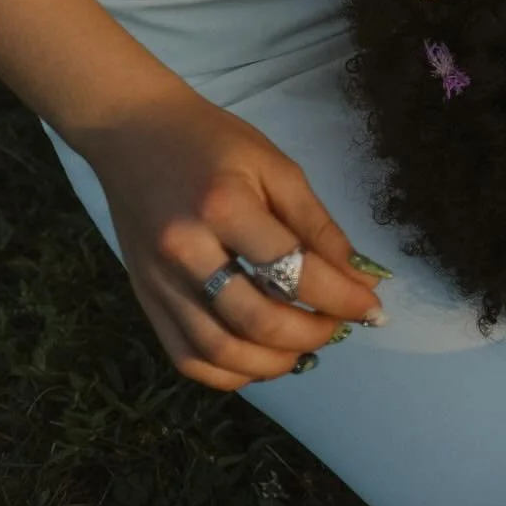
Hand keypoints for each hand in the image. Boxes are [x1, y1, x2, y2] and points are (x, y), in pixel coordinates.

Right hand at [81, 85, 389, 389]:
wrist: (134, 134)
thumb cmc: (212, 142)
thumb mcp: (275, 166)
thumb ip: (316, 224)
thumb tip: (357, 276)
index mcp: (224, 207)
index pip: (292, 270)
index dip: (340, 297)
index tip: (371, 306)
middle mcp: (186, 252)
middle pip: (255, 321)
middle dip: (310, 334)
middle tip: (338, 325)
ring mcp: (158, 282)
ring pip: (219, 351)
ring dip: (273, 363)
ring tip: (305, 347)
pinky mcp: (143, 300)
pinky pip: (186, 357)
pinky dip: (228, 372)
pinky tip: (260, 357)